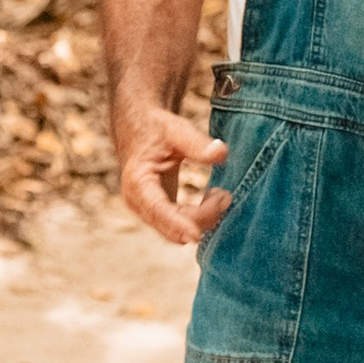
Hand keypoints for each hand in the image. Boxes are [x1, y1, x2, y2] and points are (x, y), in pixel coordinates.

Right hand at [116, 102, 228, 245]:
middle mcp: (139, 202)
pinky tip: (211, 197)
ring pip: (178, 232)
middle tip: (225, 195)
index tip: (197, 234)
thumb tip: (222, 154)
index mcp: (138, 183)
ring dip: (203, 219)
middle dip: (201, 218)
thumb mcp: (175, 130)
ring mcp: (148, 210)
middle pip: (172, 227)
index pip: (158, 210)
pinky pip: (180, 225)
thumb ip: (197, 143)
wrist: (139, 128)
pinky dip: (199, 217)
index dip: (178, 224)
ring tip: (221, 194)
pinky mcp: (159, 211)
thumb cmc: (155, 128)